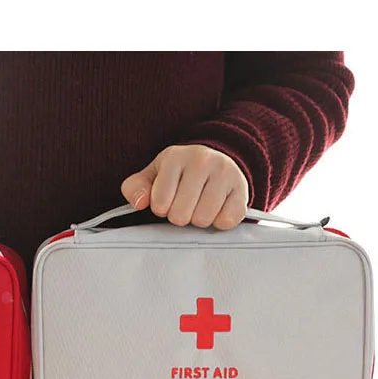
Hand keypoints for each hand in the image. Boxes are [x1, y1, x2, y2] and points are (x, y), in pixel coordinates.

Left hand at [120, 145, 248, 229]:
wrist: (216, 161)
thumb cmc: (178, 175)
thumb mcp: (152, 176)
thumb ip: (135, 188)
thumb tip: (140, 203)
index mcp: (175, 157)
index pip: (160, 202)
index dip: (161, 208)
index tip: (166, 199)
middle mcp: (202, 160)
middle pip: (181, 215)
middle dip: (179, 216)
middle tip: (184, 205)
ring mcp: (225, 174)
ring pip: (203, 219)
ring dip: (198, 220)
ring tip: (199, 206)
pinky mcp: (242, 190)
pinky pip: (226, 221)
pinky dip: (219, 221)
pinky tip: (217, 208)